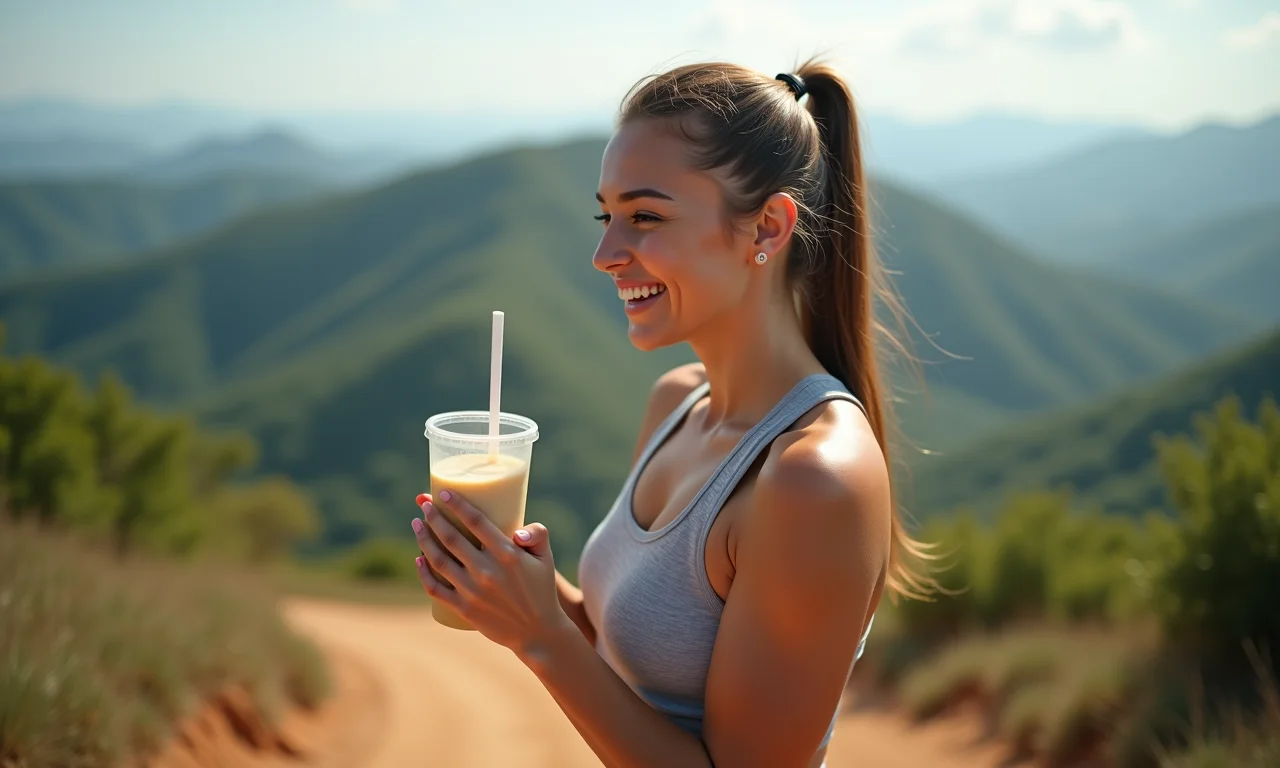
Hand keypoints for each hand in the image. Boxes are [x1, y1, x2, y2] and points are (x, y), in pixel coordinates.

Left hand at [411, 491, 571, 658]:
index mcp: (507, 554)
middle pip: (452, 537)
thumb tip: (516, 531)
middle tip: (424, 504)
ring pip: (439, 559)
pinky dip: (423, 573)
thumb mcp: (546, 558)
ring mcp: (473, 591)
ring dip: (424, 538)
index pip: (476, 521)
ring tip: (417, 524)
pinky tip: (417, 559)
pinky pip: (436, 588)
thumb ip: (538, 534)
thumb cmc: (541, 589)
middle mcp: (487, 571)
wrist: (538, 632)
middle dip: (434, 517)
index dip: (457, 504)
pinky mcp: (464, 608)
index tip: (443, 492)